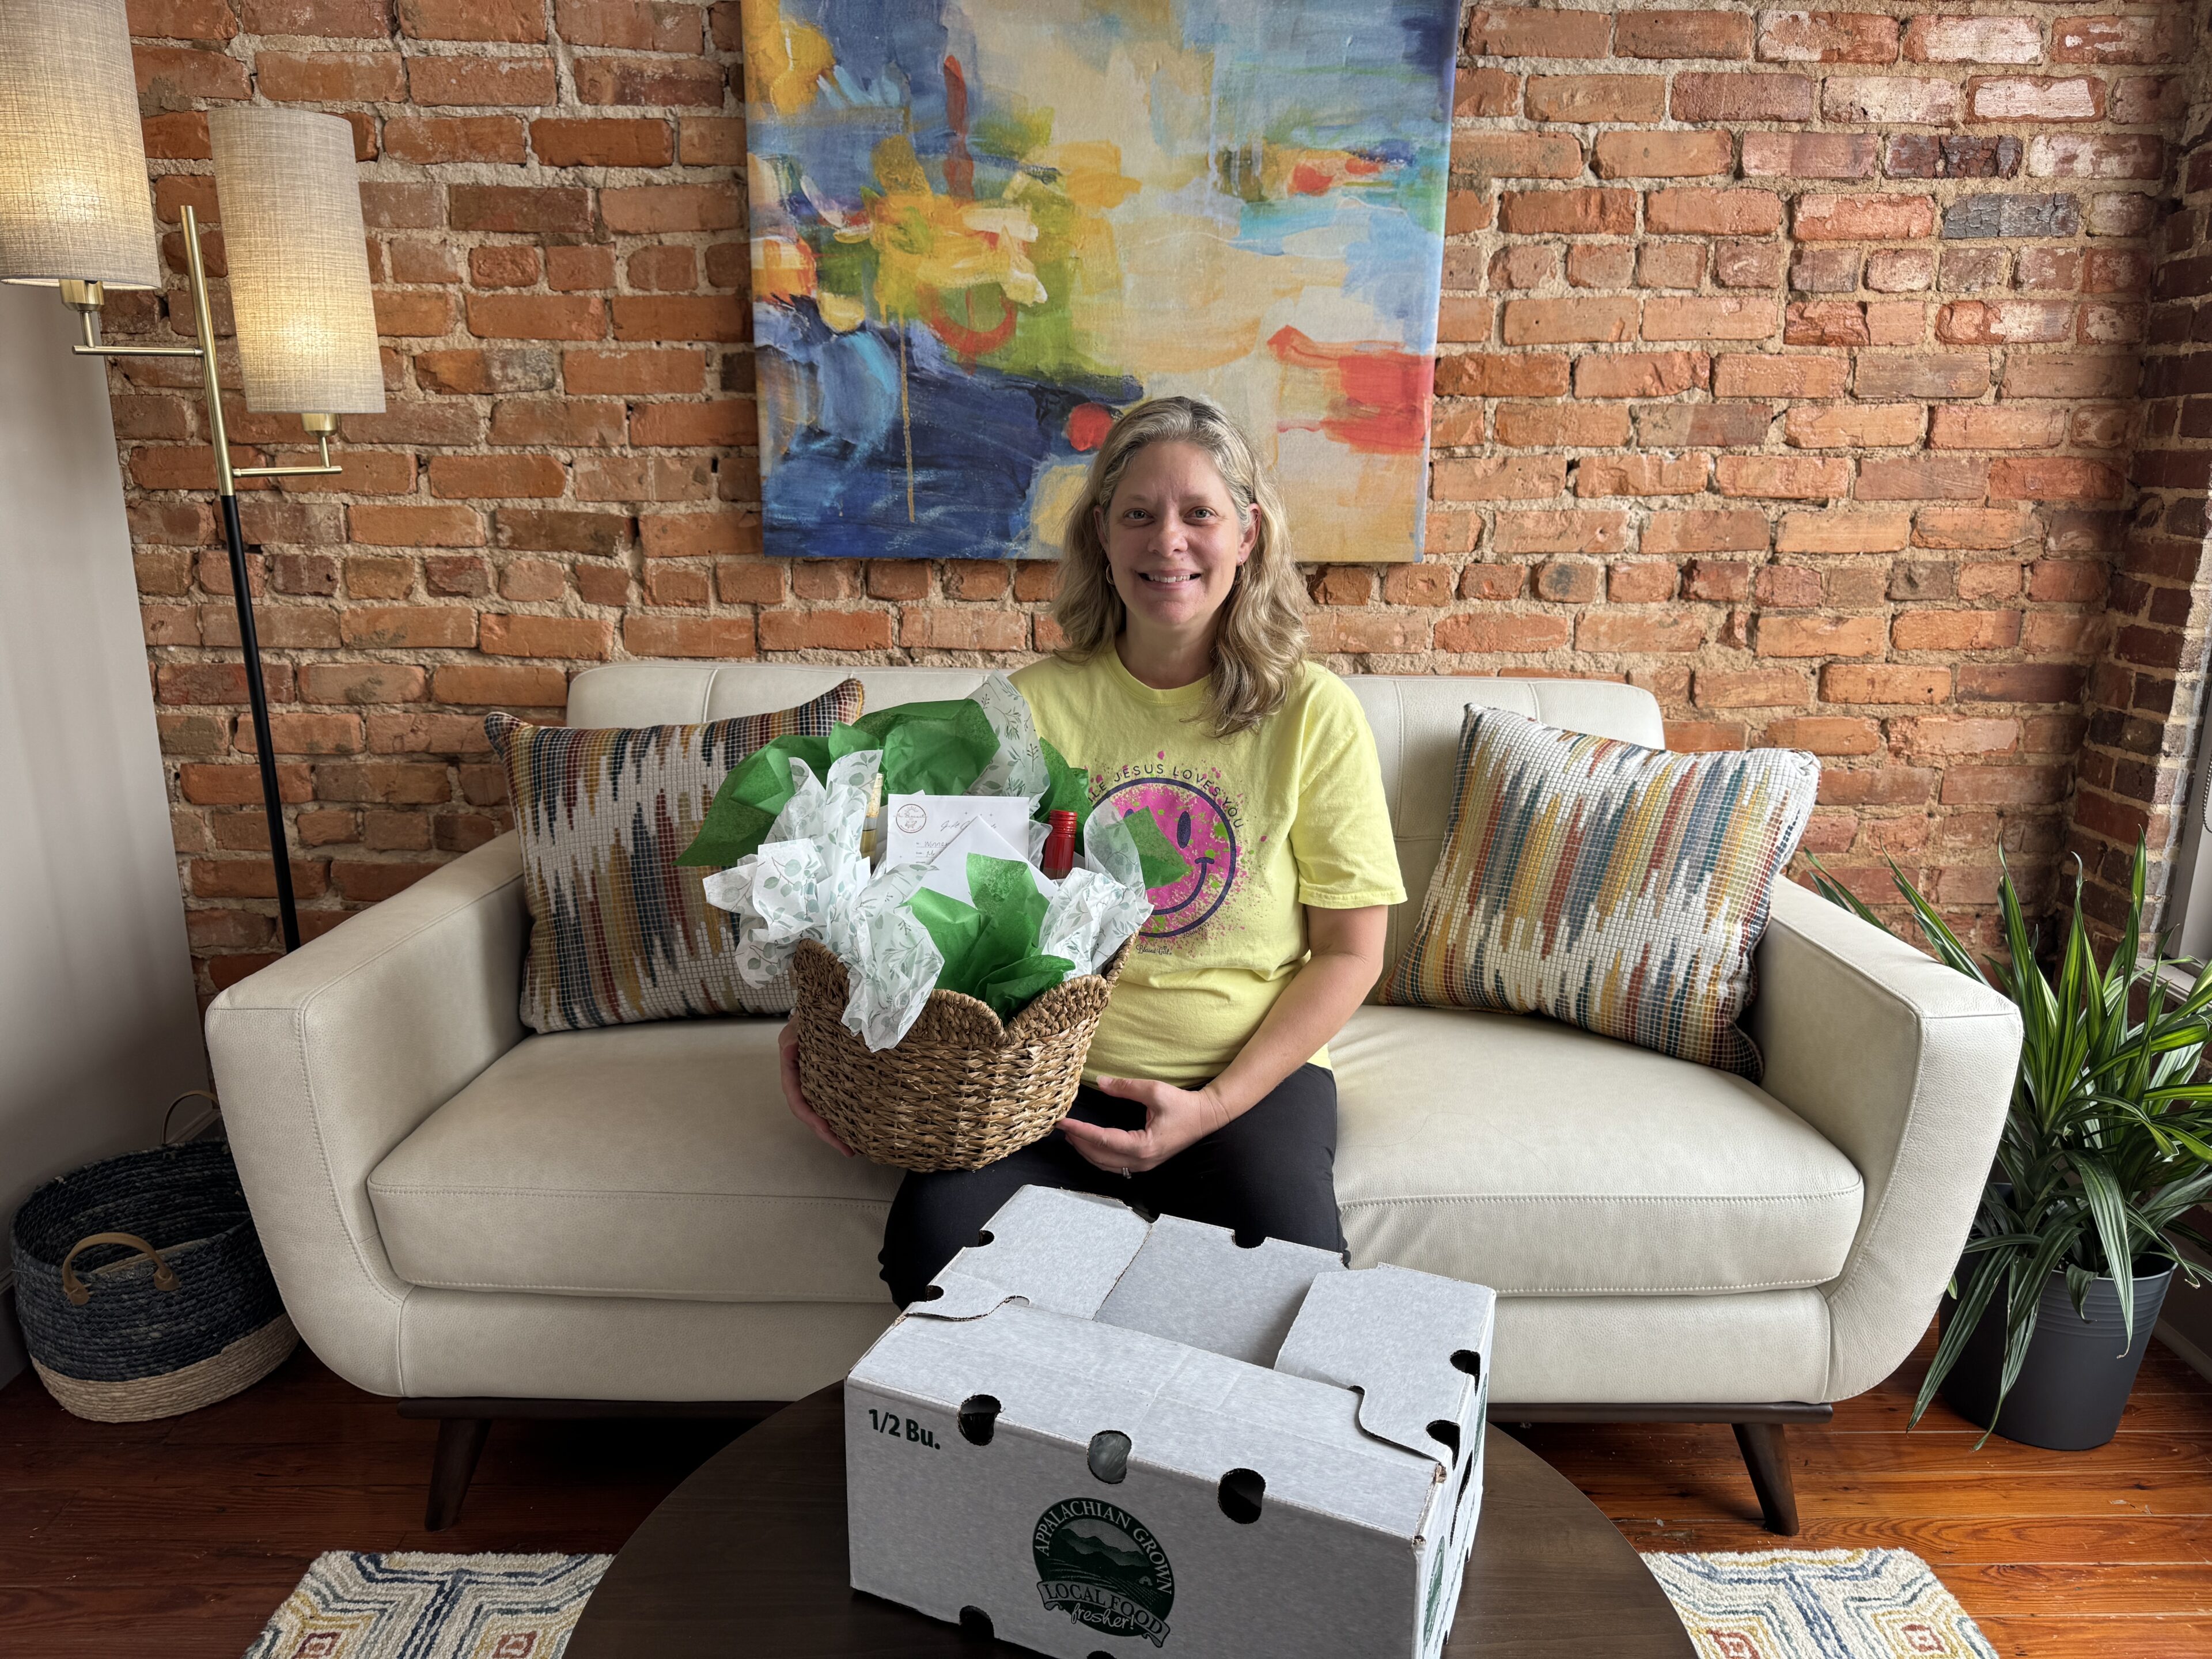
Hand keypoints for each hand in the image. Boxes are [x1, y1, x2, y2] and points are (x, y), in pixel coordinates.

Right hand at [779, 1020, 852, 1156]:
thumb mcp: (799, 1024)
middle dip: (826, 1133)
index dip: (810, 1118)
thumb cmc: (811, 1013)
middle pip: (810, 1113)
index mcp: (791, 1067)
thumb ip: (793, 1037)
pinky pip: (834, 1100)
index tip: (827, 1131)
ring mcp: (815, 1079)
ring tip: (852, 1146)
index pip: (796, 1100)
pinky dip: (842, 1115)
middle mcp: (801, 1077)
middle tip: (847, 1149)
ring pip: (822, 1110)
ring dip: (835, 1129)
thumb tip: (790, 1050)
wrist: (826, 1004)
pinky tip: (856, 1126)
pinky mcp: (830, 1078)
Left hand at [1058, 1076, 1231, 1174]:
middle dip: (1079, 1142)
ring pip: (1106, 1164)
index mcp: (1143, 1146)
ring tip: (1072, 1135)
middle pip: (1100, 1157)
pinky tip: (1091, 1145)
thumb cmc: (1183, 1104)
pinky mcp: (1145, 1162)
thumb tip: (1100, 1082)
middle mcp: (1142, 1161)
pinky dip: (1099, 1156)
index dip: (1081, 1131)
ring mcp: (1144, 1165)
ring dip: (1087, 1151)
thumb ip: (1125, 1087)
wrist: (1205, 1117)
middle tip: (1062, 1128)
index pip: (1103, 1140)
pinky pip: (1115, 1165)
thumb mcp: (1154, 1091)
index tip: (1063, 1122)